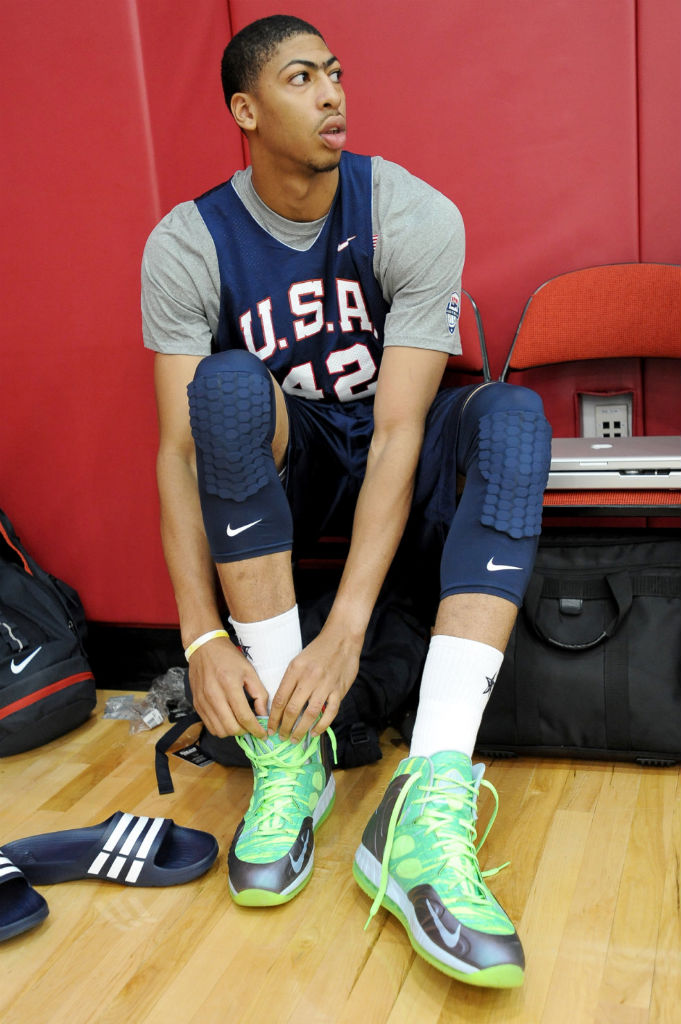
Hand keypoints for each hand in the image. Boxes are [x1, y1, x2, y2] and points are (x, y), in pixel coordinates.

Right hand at [188, 636, 267, 737]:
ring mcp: (203, 701)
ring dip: (233, 732)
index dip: (256, 729)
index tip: (263, 734)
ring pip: (219, 730)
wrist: (204, 648)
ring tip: (240, 723)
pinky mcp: (197, 704)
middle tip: (252, 727)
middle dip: (245, 732)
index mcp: (229, 684)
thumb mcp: (249, 671)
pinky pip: (210, 726)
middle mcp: (214, 695)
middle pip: (231, 728)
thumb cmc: (229, 657)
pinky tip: (229, 719)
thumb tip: (263, 715)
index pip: (244, 717)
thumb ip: (259, 694)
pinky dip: (221, 728)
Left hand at [268, 625, 361, 741]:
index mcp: (295, 670)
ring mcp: (325, 685)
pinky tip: (315, 732)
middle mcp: (309, 678)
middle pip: (293, 709)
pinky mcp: (339, 690)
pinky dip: (322, 725)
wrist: (342, 638)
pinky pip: (330, 712)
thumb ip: (291, 681)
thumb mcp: (298, 661)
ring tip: (294, 739)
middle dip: (285, 727)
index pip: (280, 699)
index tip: (270, 728)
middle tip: (281, 736)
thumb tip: (282, 704)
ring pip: (310, 714)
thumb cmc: (318, 650)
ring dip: (301, 730)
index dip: (273, 717)